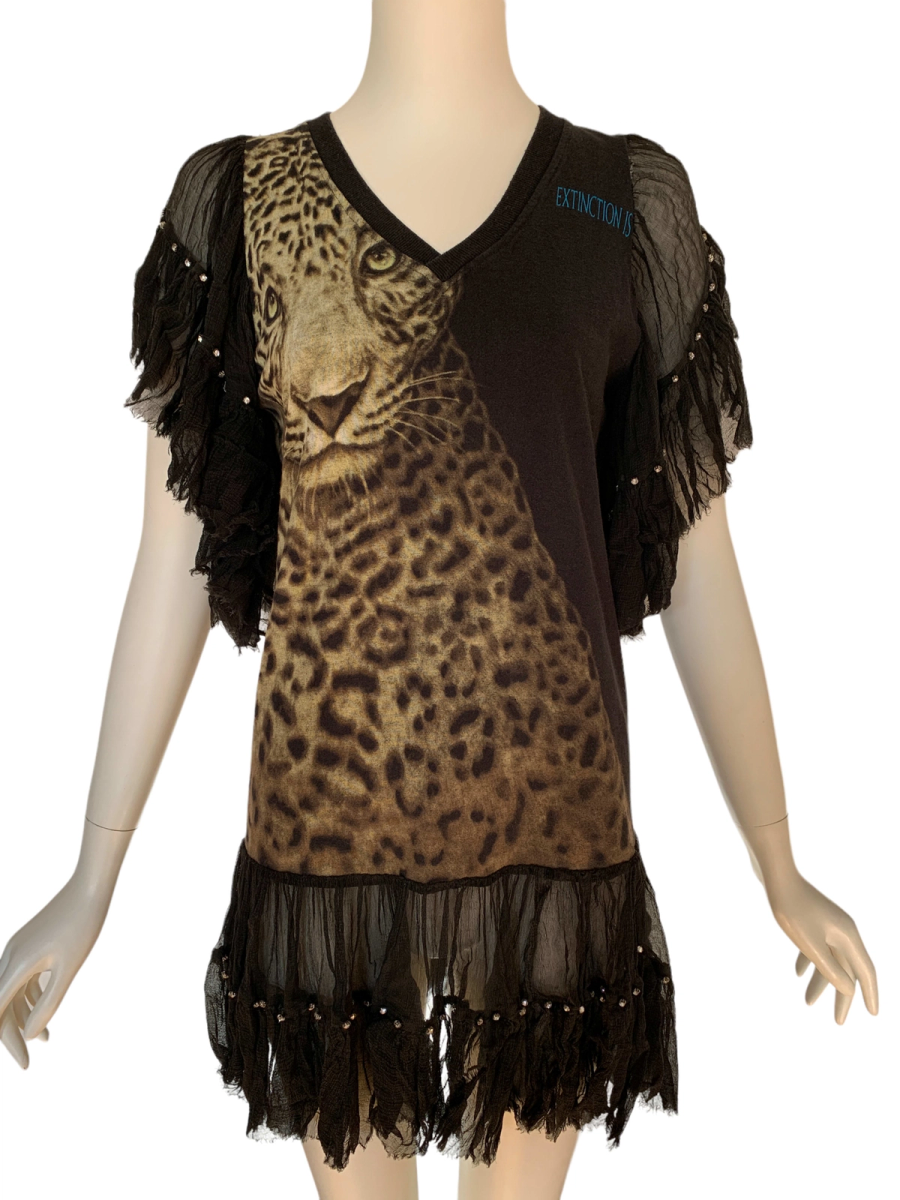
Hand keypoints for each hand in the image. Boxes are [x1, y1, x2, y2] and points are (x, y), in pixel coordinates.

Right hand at [0, 875, 109, 1067]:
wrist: (89, 889)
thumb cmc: (82, 926)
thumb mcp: (68, 970)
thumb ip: (48, 1003)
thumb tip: (31, 1036)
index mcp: (16, 965)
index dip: (8, 1043)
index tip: (25, 1063)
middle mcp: (10, 957)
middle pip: (1, 1007)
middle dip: (11, 1036)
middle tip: (28, 1062)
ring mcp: (18, 950)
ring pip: (11, 994)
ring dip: (23, 1018)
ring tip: (46, 1039)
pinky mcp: (29, 946)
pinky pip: (22, 979)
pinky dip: (31, 999)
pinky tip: (46, 1014)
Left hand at [764, 871, 877, 1024]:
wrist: (775, 876)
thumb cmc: (791, 909)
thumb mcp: (810, 944)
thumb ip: (830, 968)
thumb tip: (848, 989)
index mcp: (848, 936)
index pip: (865, 971)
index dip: (870, 994)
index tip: (873, 1014)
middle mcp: (842, 930)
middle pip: (848, 969)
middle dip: (843, 996)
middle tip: (838, 1022)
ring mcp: (827, 924)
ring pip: (830, 959)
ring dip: (821, 981)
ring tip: (808, 1003)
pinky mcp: (811, 919)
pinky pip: (816, 947)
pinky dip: (810, 962)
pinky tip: (798, 973)